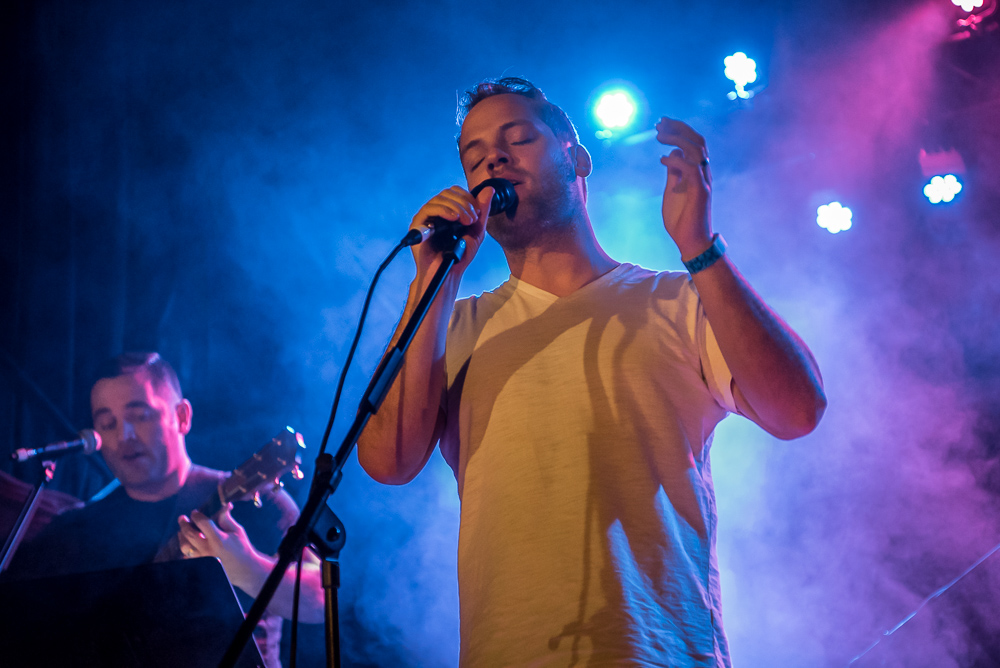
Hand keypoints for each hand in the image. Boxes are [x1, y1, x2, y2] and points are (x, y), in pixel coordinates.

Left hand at [177, 506, 271, 594]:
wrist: (243, 568)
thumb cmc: (242, 548)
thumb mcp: (237, 531)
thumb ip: (227, 519)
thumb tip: (224, 505)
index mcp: (218, 539)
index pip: (202, 523)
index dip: (196, 516)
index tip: (194, 512)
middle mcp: (208, 549)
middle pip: (189, 534)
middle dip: (184, 524)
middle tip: (182, 518)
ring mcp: (203, 559)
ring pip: (185, 547)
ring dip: (181, 537)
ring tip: (181, 531)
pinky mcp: (201, 565)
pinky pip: (187, 557)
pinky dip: (185, 550)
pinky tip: (187, 544)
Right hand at [408, 185, 493, 284]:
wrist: (448, 273)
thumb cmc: (460, 255)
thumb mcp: (476, 230)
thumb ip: (482, 210)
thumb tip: (489, 189)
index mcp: (449, 211)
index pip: (456, 192)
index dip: (467, 198)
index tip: (477, 213)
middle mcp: (436, 212)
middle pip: (448, 193)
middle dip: (464, 203)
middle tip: (472, 219)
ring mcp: (427, 218)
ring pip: (439, 199)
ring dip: (456, 207)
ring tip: (466, 222)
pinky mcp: (418, 225)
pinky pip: (428, 209)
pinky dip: (443, 210)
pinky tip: (453, 218)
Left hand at [656, 117, 713, 260]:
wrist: (691, 242)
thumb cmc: (682, 218)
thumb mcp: (673, 190)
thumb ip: (674, 172)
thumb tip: (672, 153)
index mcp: (698, 171)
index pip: (693, 142)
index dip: (679, 129)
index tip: (661, 123)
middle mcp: (704, 173)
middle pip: (697, 141)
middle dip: (678, 128)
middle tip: (659, 122)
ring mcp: (704, 182)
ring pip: (697, 151)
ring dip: (677, 139)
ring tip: (658, 136)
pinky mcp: (701, 193)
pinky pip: (691, 170)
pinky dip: (677, 162)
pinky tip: (662, 160)